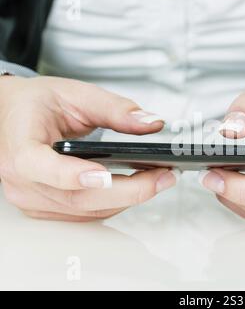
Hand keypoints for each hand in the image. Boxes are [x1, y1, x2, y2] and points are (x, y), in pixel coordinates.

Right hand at [0, 76, 177, 221]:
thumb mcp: (76, 94)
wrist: (12, 116)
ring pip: (87, 210)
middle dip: (129, 190)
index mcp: (21, 146)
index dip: (72, 175)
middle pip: (78, 197)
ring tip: (159, 178)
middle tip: (164, 176)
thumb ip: (115, 108)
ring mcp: (33, 199)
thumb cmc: (36, 105)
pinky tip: (136, 187)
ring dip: (128, 198)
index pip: (39, 166)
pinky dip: (115, 202)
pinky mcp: (46, 208)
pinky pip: (86, 214)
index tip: (105, 174)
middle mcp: (22, 180)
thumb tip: (150, 123)